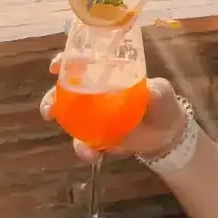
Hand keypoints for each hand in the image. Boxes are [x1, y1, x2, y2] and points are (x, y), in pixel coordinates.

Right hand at [36, 58, 182, 158]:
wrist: (168, 134)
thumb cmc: (162, 103)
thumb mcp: (161, 92)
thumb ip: (155, 91)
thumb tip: (149, 91)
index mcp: (107, 76)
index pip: (81, 64)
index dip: (66, 63)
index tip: (55, 68)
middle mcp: (95, 95)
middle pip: (65, 93)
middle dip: (52, 99)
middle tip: (50, 109)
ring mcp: (94, 117)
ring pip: (69, 120)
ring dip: (66, 130)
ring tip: (75, 138)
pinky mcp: (98, 138)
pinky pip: (85, 144)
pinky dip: (85, 150)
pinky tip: (91, 154)